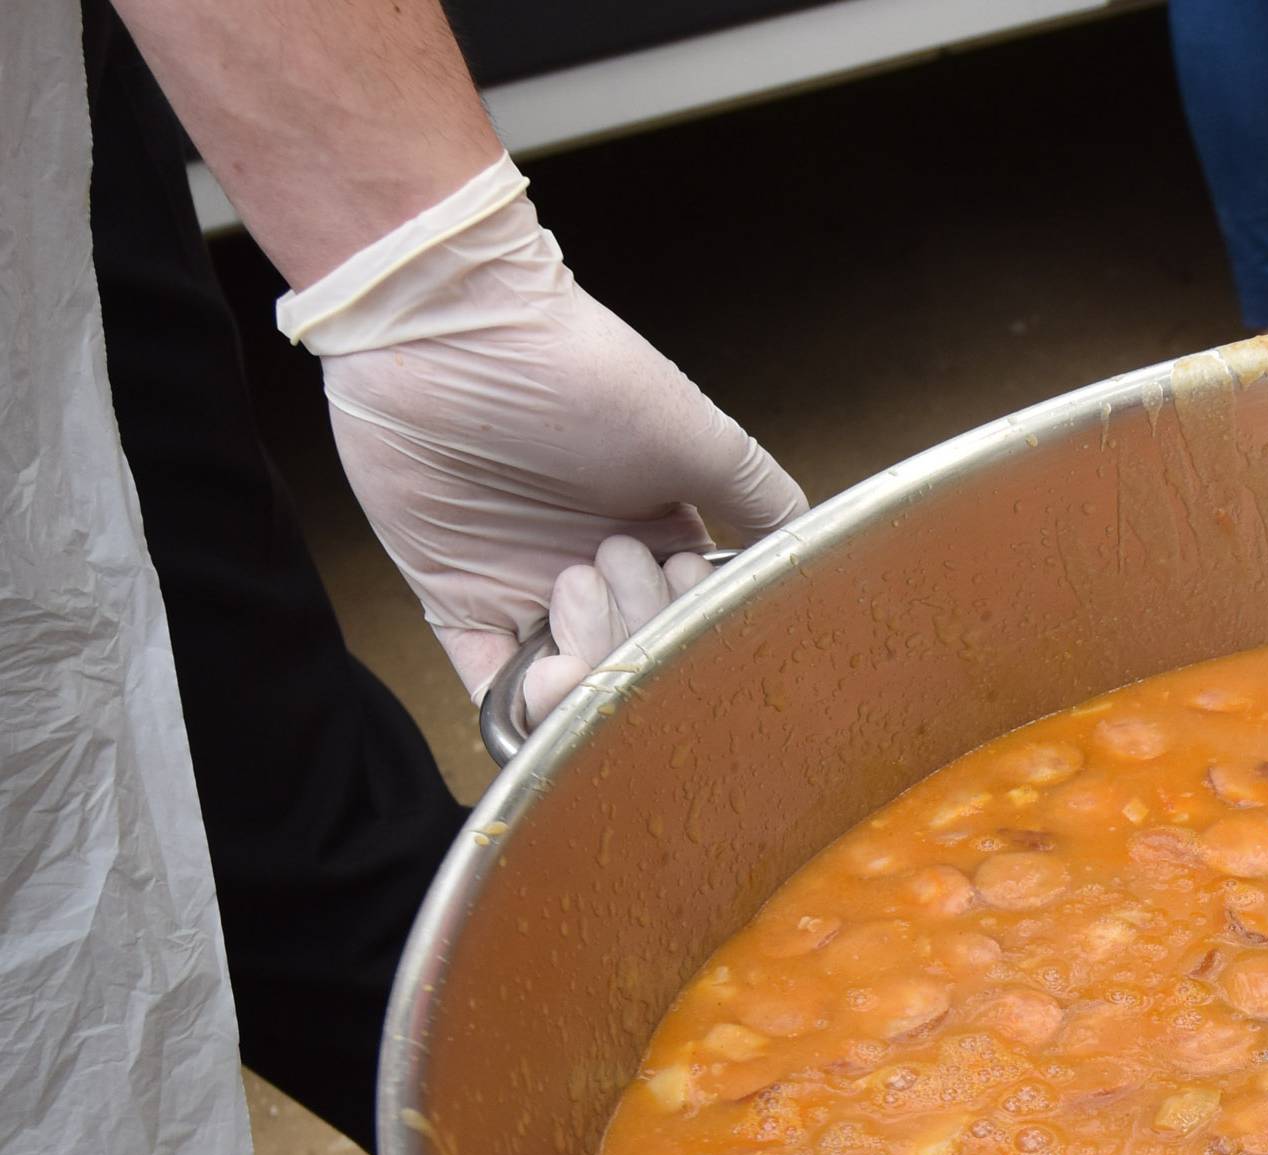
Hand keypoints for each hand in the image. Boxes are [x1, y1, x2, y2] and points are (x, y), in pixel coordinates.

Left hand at [279, 158, 804, 721]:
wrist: (449, 329)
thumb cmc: (578, 368)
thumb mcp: (697, 436)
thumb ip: (761, 499)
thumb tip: (817, 554)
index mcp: (654, 541)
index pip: (691, 630)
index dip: (693, 629)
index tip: (682, 584)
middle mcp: (594, 576)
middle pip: (635, 668)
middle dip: (632, 641)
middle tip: (611, 563)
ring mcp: (526, 595)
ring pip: (571, 695)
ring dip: (582, 685)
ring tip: (570, 624)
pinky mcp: (458, 606)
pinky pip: (490, 692)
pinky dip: (520, 711)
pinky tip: (546, 688)